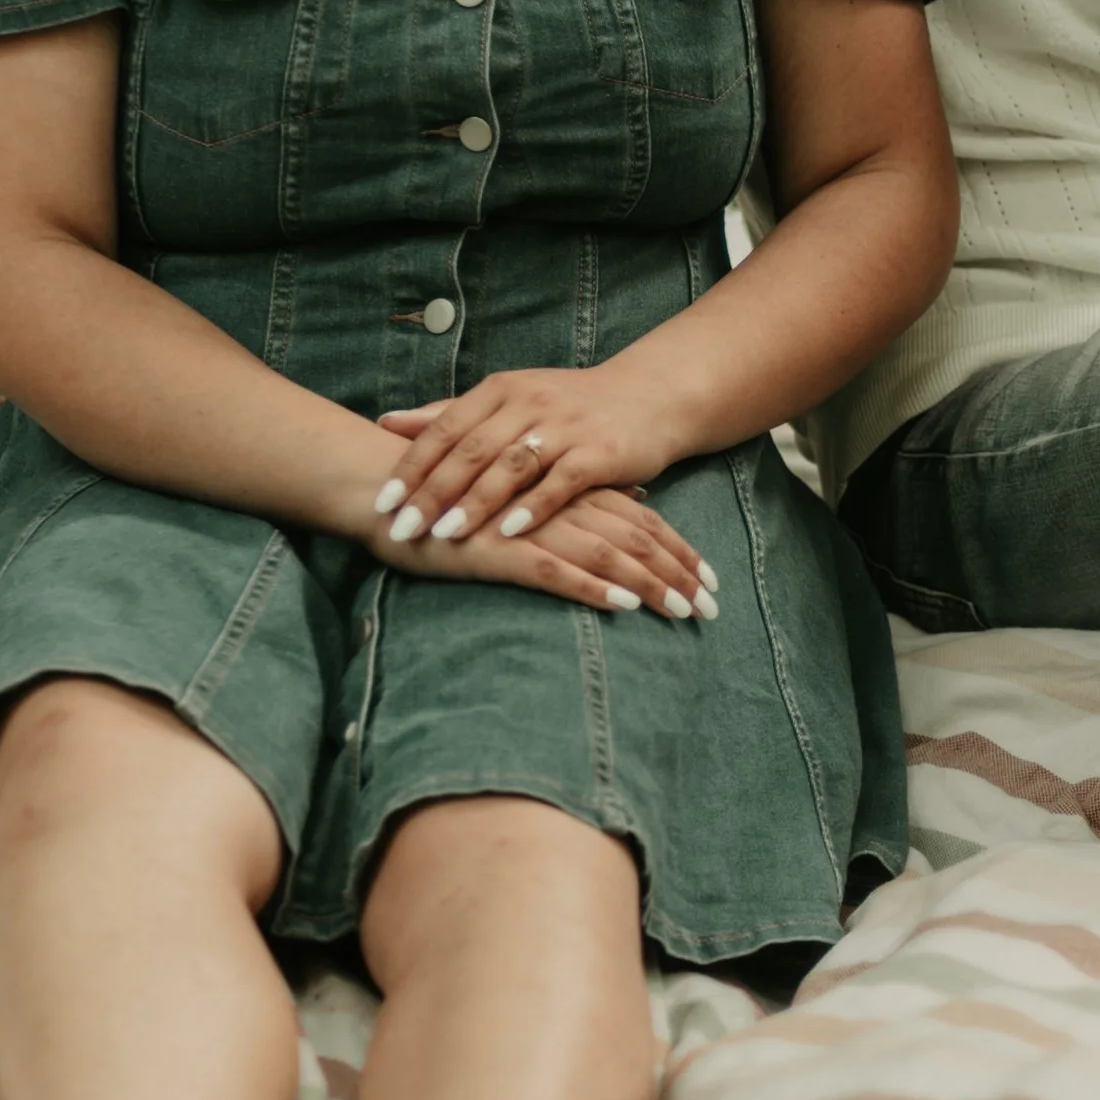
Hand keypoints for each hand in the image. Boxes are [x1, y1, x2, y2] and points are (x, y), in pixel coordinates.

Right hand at [359, 455, 708, 621]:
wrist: (386, 486)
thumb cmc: (457, 495)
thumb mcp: (528, 494)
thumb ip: (583, 497)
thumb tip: (639, 503)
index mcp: (566, 491)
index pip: (639, 521)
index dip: (677, 551)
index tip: (709, 581)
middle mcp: (557, 505)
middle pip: (634, 540)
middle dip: (677, 575)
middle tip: (712, 609)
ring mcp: (529, 527)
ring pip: (605, 556)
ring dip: (648, 586)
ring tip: (683, 613)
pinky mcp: (498, 551)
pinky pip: (555, 571)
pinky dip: (592, 589)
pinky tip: (622, 606)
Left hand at [368, 367, 712, 605]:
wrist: (647, 398)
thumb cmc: (566, 406)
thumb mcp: (508, 400)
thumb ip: (448, 414)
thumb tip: (386, 422)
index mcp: (500, 390)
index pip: (445, 428)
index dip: (411, 465)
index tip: (382, 502)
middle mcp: (529, 402)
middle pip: (471, 450)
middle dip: (433, 492)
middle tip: (401, 528)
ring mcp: (565, 426)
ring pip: (510, 465)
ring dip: (474, 502)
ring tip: (443, 534)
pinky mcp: (599, 452)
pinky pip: (561, 482)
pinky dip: (533, 507)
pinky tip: (508, 532)